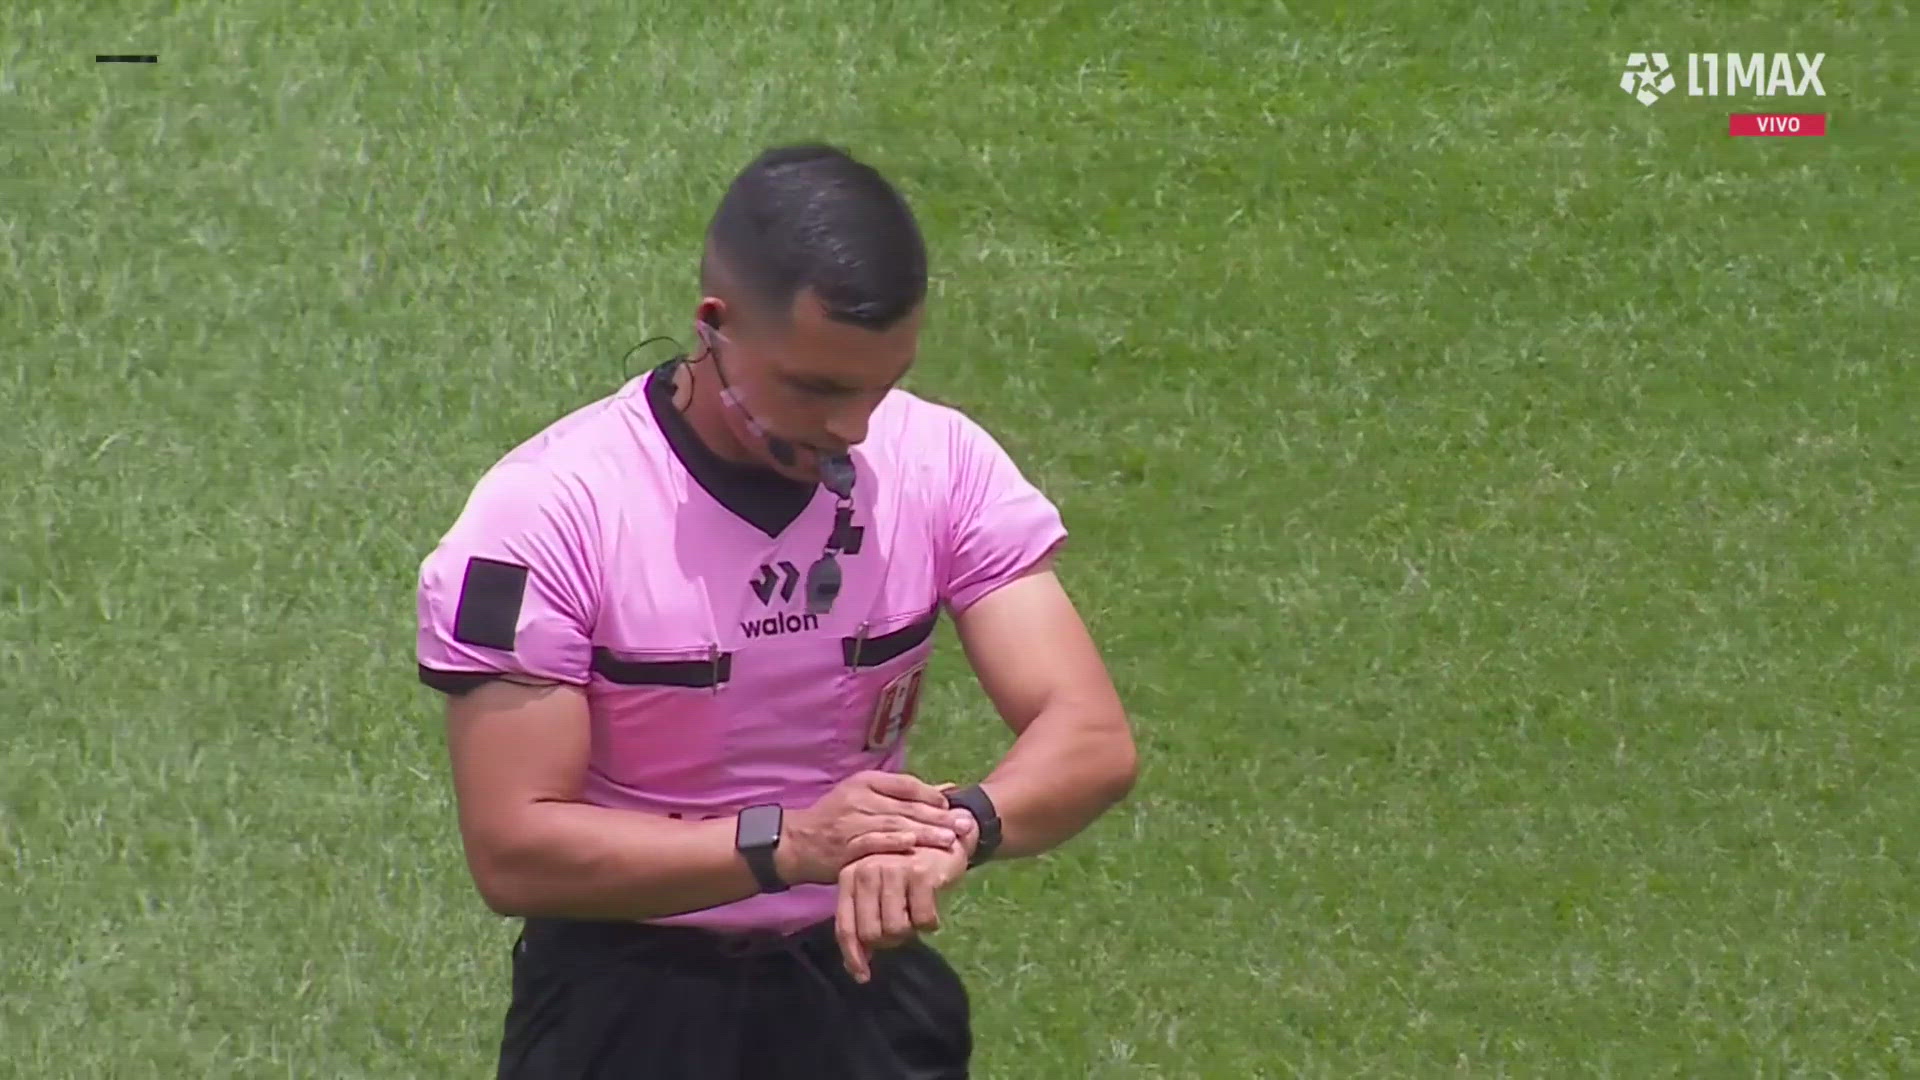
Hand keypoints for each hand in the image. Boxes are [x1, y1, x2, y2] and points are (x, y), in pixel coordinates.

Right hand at [775, 771, 963, 885]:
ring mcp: (851, 821)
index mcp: (866, 781)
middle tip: (964, 825)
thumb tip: (948, 788)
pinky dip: (893, 843)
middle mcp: (860, 797)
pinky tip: (912, 846)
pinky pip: (872, 841)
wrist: (798, 842)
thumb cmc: (838, 819)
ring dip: (924, 833)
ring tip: (948, 840)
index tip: (953, 808)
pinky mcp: (844, 845)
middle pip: (906, 805)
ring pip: (894, 824)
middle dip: (938, 816)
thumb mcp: (866, 797)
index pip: (907, 784)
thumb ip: (905, 794)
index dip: (932, 796)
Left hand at [835, 812, 976, 983]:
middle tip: (905, 929)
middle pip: (871, 933)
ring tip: (917, 914)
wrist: (947, 835)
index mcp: (850, 875)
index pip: (845, 927)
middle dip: (890, 941)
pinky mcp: (919, 873)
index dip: (853, 957)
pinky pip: (923, 920)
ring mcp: (892, 870)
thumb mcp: (880, 889)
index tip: (863, 977)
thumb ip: (865, 919)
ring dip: (911, 931)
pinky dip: (930, 922)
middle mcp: (866, 870)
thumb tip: (860, 964)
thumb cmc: (909, 868)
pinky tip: (932, 909)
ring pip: (895, 929)